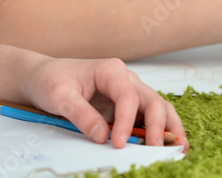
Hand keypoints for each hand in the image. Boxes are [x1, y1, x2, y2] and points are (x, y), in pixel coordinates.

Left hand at [22, 57, 187, 150]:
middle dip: (159, 126)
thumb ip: (81, 115)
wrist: (43, 77)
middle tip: (157, 149)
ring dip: (169, 128)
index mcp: (111, 71)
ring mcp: (129, 93)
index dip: (127, 122)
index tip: (119, 144)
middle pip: (153, 101)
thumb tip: (102, 137)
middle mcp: (126, 80)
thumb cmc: (51, 79)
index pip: (128, 97)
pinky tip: (166, 145)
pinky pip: (148, 119)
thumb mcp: (60, 96)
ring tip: (178, 148)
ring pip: (158, 109)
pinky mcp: (126, 108)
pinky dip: (159, 131)